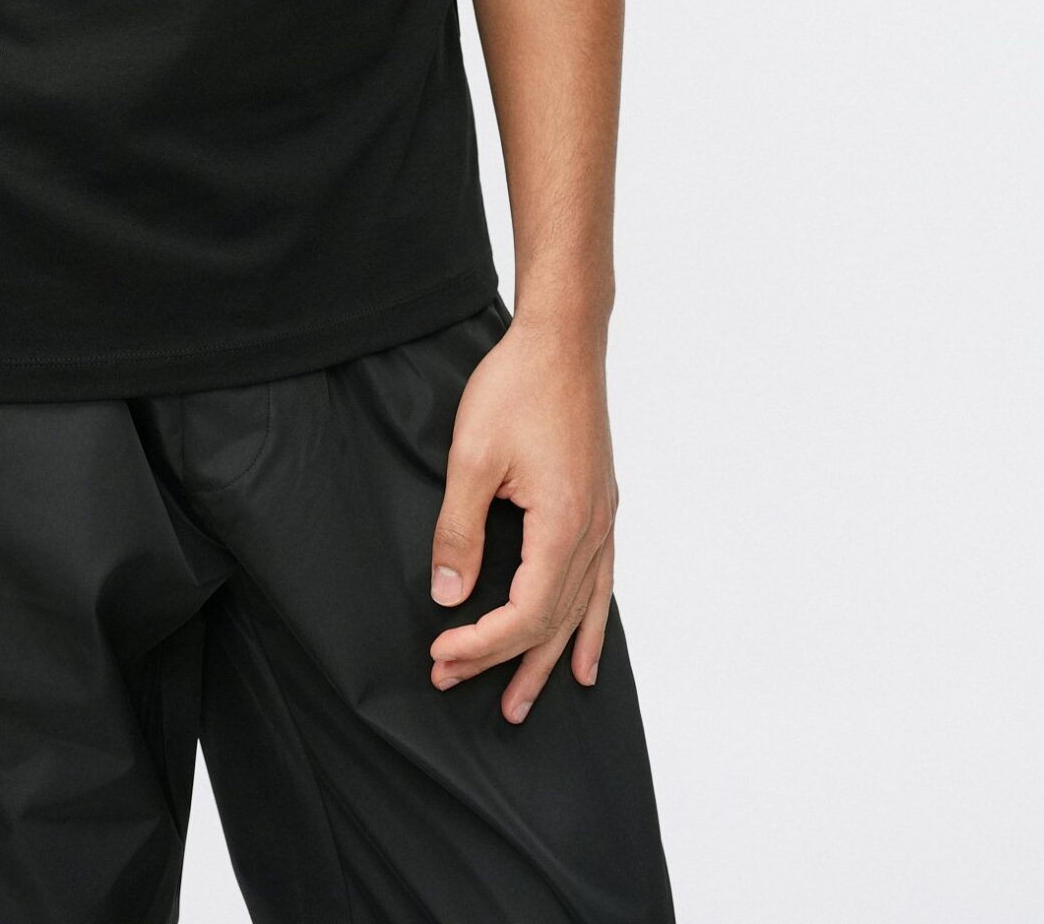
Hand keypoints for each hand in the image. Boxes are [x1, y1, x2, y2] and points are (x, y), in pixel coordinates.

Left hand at [427, 309, 617, 721]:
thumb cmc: (517, 387)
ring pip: (579, 610)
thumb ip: (459, 529)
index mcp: (563, 525)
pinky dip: (590, 625)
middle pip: (550, 620)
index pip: (524, 612)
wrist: (562, 339)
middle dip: (502, 659)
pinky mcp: (601, 505)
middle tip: (454, 683)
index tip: (441, 652)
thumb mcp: (472, 457)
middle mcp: (592, 532)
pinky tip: (585, 656)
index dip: (482, 643)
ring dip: (547, 658)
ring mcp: (602, 520)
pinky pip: (601, 583)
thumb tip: (447, 593)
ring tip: (524, 703)